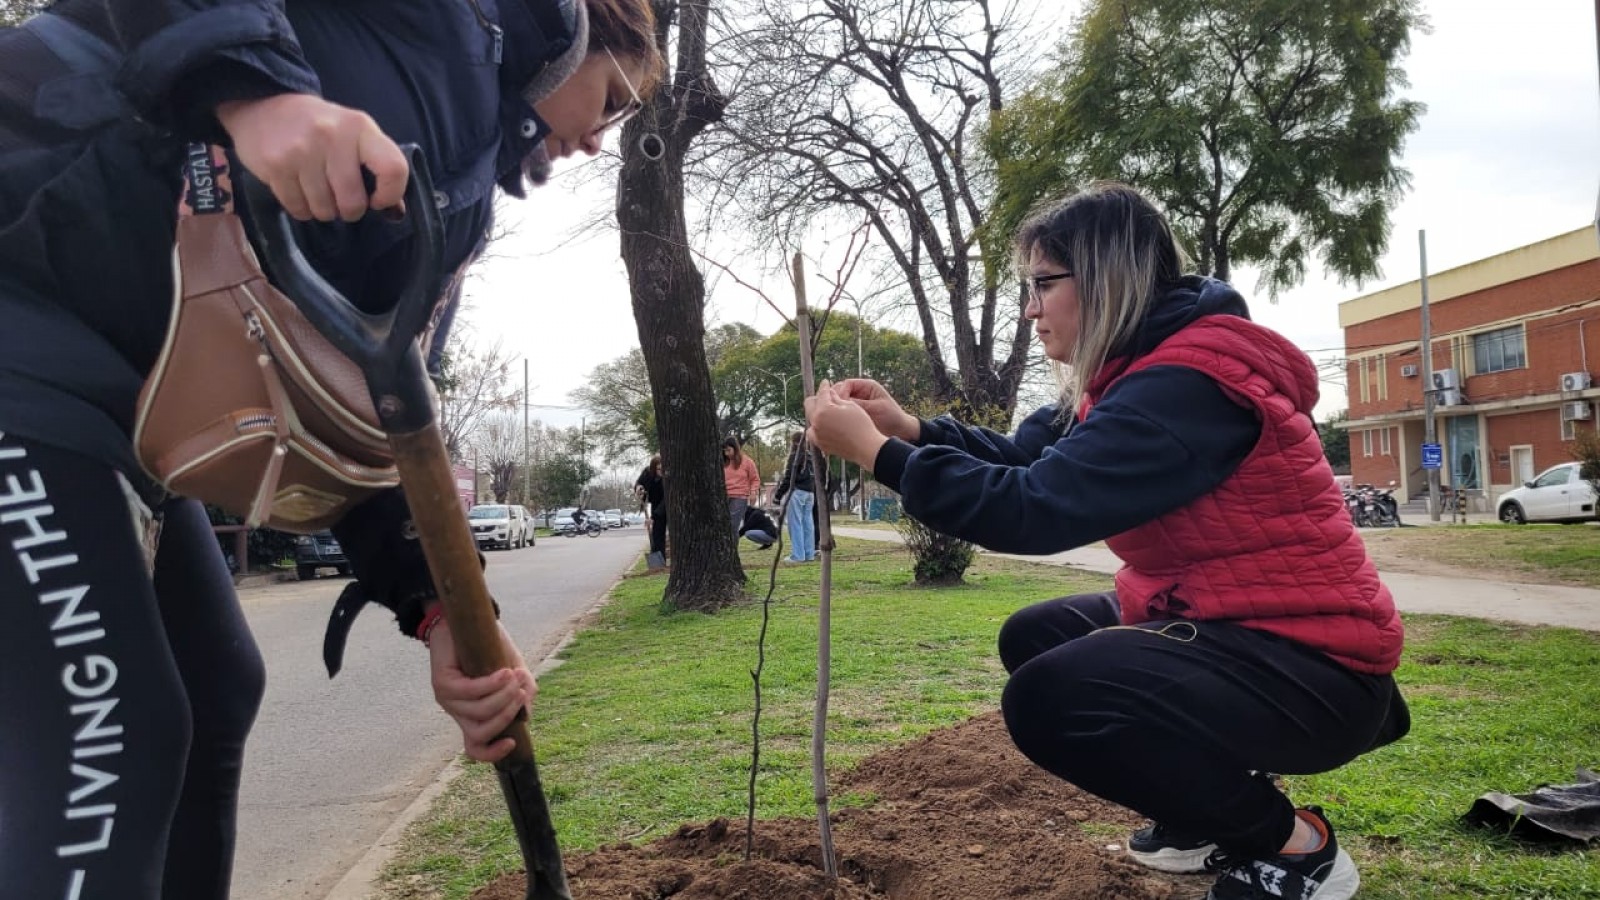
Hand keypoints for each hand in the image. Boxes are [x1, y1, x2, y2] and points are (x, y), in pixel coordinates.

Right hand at [216, 93, 408, 221]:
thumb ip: (377, 166)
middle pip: (353, 201)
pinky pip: (298, 208)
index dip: (391, 194)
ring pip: (324, 209)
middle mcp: (332, 136)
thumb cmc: (319, 127)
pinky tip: (299, 190)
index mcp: (360, 127)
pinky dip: (301, 209)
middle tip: (342, 200)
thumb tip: (395, 212)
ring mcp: (301, 151)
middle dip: (349, 210)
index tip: (378, 200)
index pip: (393, 168)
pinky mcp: (275, 165)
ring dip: (323, 210)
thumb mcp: (354, 134)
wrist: (263, 106)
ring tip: (318, 191)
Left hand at [427, 615, 536, 762]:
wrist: (464, 620)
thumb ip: (522, 690)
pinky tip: (505, 671)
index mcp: (473, 715)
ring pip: (478, 712)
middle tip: (521, 692)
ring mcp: (447, 699)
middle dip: (506, 716)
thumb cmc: (488, 646)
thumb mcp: (513, 669)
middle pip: (480, 734)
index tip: (512, 743)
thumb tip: (526, 713)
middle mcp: (458, 711)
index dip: (492, 753)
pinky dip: (491, 684)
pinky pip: (470, 691)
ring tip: (516, 677)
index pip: (476, 747)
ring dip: (503, 697)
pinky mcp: (442, 683)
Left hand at [805, 380, 889, 468]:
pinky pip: (814, 433)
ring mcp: (817, 435)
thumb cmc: (861, 425)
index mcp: (823, 410)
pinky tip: (825, 425)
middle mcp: (816, 422)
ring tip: (826, 411)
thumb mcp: (850, 406)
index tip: (826, 382)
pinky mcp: (820, 444)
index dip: (824, 386)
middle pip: (810, 405)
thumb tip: (830, 393)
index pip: (821, 394)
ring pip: (810, 419)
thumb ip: (836, 398)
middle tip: (825, 395)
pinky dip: (817, 427)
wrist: (866, 447)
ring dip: (816, 413)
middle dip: (817, 398)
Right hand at [832, 378, 918, 441]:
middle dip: (835, 399)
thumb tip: (841, 401)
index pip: (847, 384)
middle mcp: (860, 392)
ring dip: (836, 408)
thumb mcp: (875, 409)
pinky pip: (843, 412)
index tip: (840, 404)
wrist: (900, 431)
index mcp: (867, 386)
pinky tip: (836, 422)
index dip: (841, 392)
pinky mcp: (856, 413)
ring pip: (840, 402)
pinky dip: (839, 415)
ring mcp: (857, 403)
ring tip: (833, 417)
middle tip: (833, 410)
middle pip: (841, 391)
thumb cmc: (892, 417)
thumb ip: (859, 404)